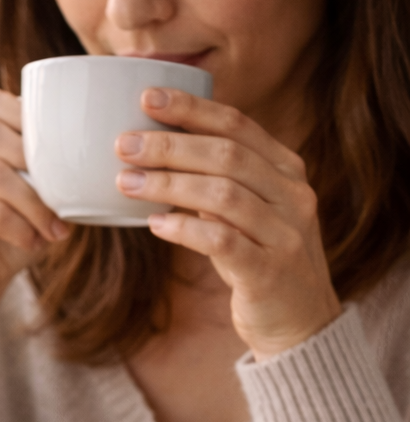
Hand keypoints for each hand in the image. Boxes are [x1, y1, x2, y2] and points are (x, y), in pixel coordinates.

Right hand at [0, 88, 67, 407]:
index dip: (27, 120)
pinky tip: (34, 243)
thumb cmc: (3, 236)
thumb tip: (98, 145)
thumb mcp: (31, 193)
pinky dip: (20, 229)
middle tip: (62, 196)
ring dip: (34, 203)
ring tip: (55, 227)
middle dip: (35, 162)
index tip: (59, 155)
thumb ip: (48, 164)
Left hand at [115, 88, 341, 359]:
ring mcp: (284, 232)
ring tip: (125, 181)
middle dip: (169, 145)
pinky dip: (184, 229)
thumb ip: (217, 184)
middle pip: (226, 155)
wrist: (299, 324)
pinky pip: (222, 241)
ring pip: (222, 194)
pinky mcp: (268, 271)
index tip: (147, 98)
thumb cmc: (260, 262)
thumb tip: (158, 154)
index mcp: (286, 170)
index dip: (192, 109)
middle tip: (123, 143)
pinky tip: (154, 224)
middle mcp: (291, 195)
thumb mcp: (246, 214)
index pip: (237, 125)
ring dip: (168, 184)